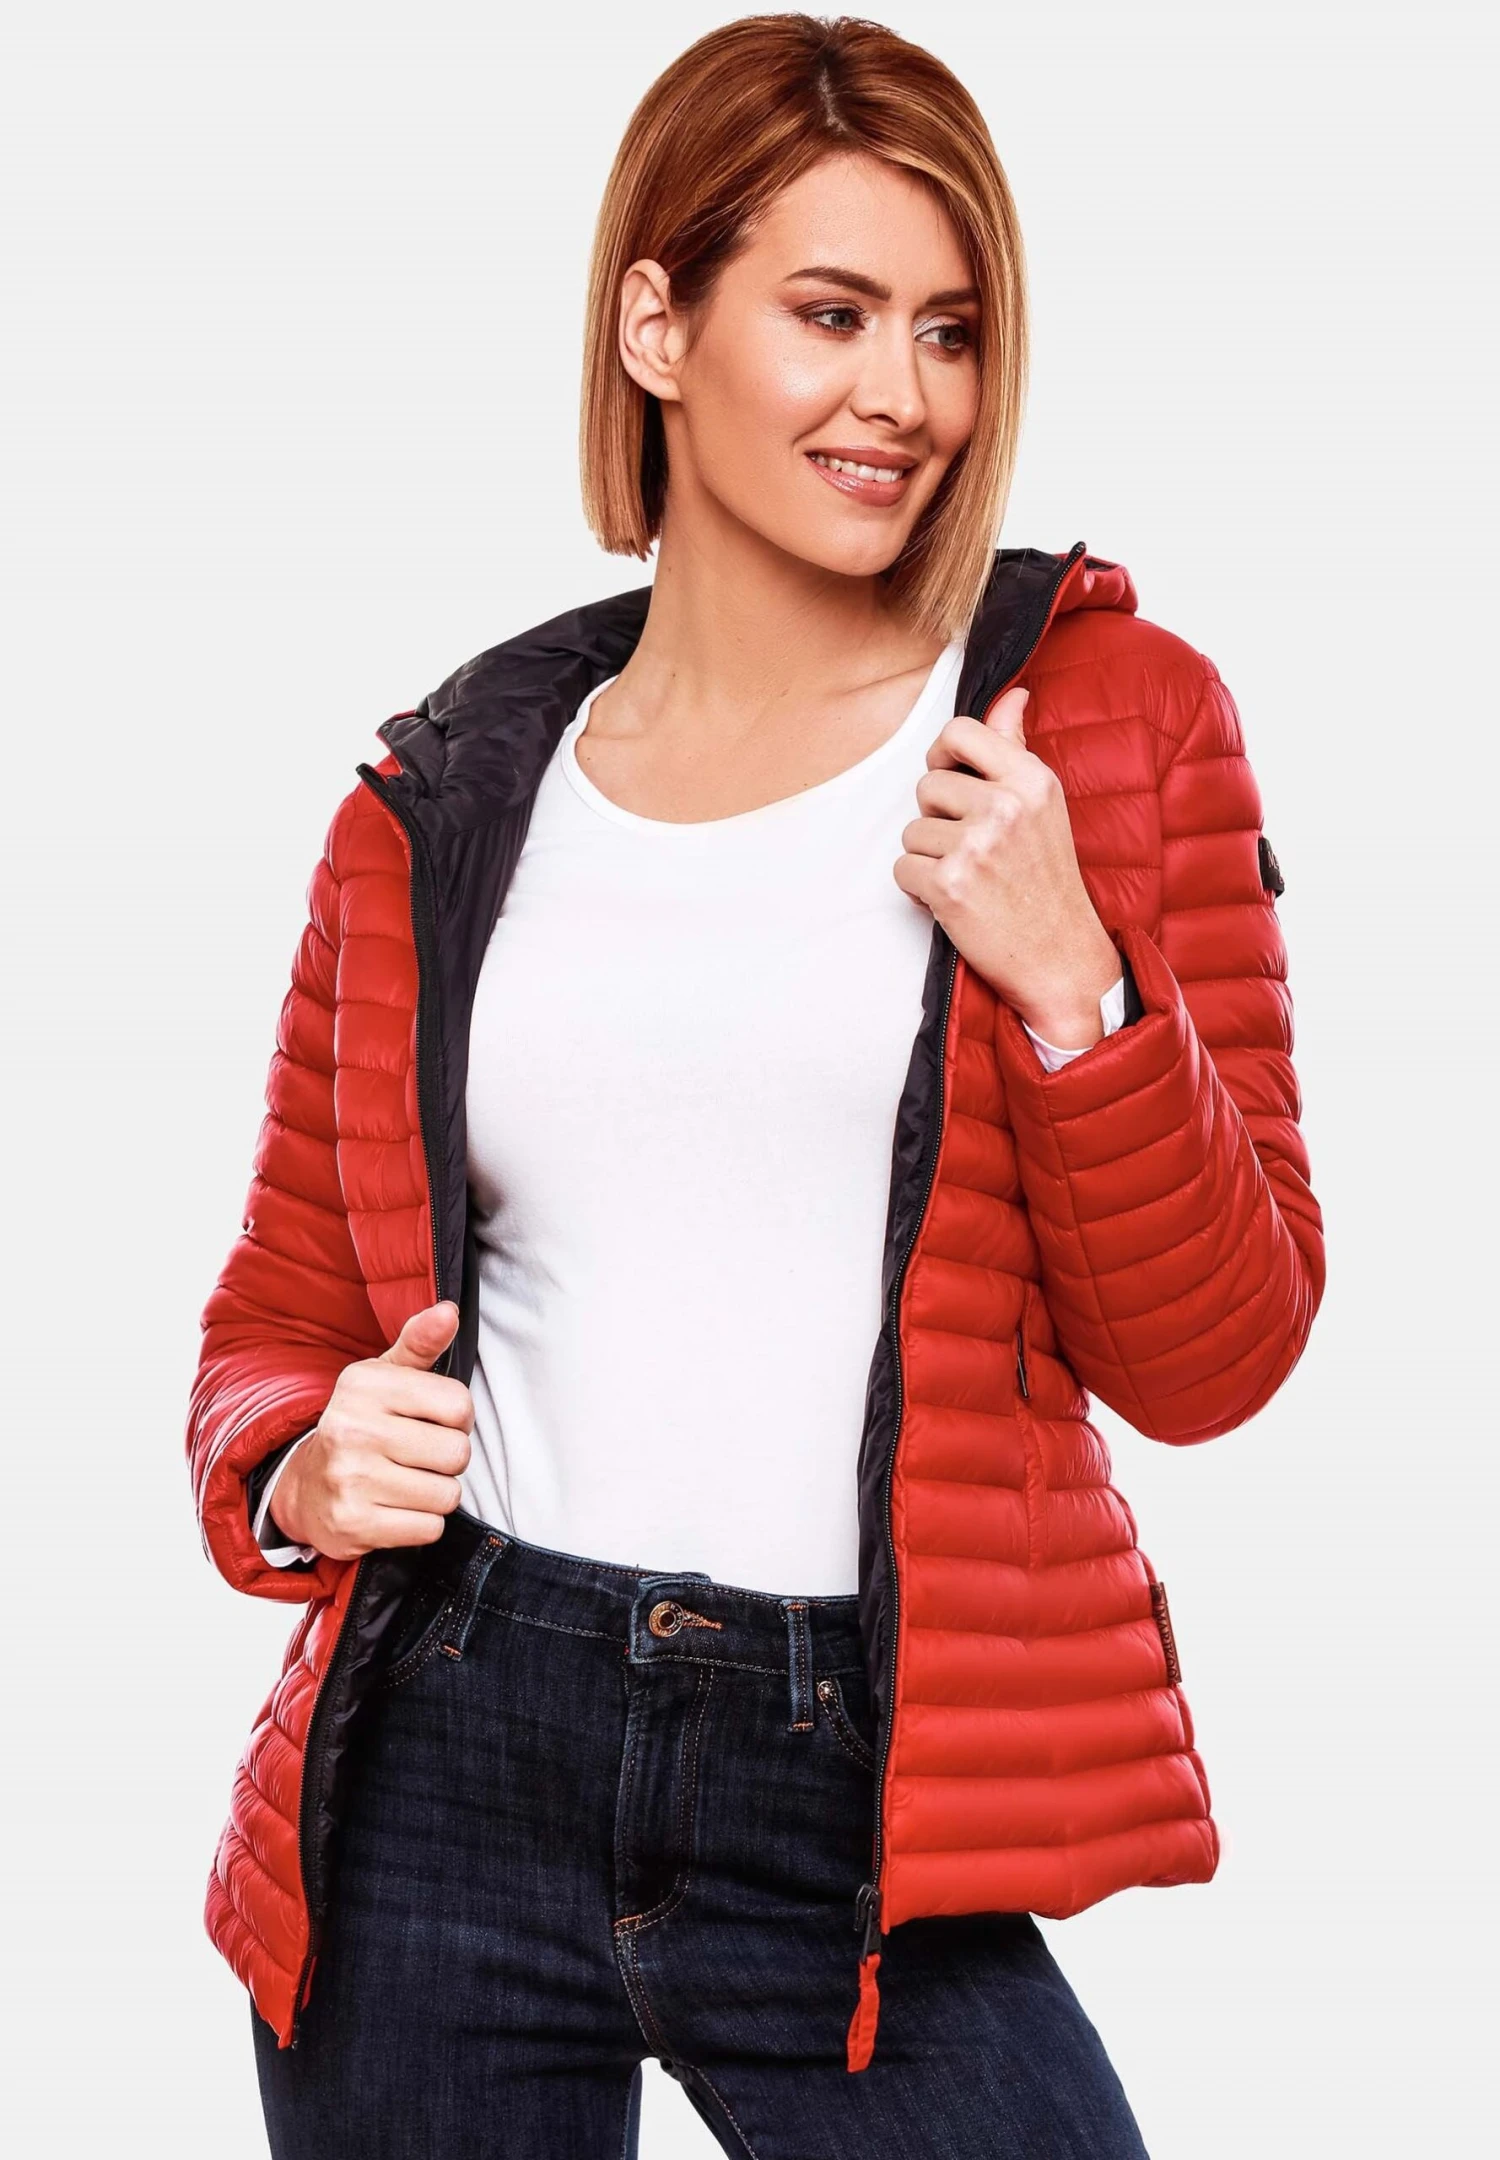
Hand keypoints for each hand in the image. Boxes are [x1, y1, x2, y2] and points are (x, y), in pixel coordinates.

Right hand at [269, 1302, 473, 1560]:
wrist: (304, 1487)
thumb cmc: (360, 1426)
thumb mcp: (383, 1377)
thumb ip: (420, 1343)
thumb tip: (449, 1312)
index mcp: (364, 1386)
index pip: (459, 1405)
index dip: (457, 1419)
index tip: (432, 1422)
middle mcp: (351, 1429)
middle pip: (457, 1454)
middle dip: (448, 1460)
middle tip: (420, 1458)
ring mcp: (349, 1479)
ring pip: (446, 1495)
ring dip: (437, 1494)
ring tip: (407, 1483)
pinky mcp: (353, 1525)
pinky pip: (428, 1529)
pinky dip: (422, 1524)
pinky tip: (396, 1509)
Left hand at [894, 684, 1121, 1045]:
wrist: (1062, 957)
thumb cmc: (1049, 881)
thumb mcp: (1044, 806)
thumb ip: (1017, 749)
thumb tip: (1014, 694)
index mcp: (1031, 780)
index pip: (958, 732)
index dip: (943, 758)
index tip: (953, 782)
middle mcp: (1005, 806)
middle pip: (926, 787)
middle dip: (938, 819)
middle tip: (975, 851)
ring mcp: (976, 845)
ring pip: (912, 832)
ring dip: (930, 858)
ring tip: (971, 879)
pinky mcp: (949, 884)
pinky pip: (902, 870)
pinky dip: (919, 890)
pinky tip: (956, 902)